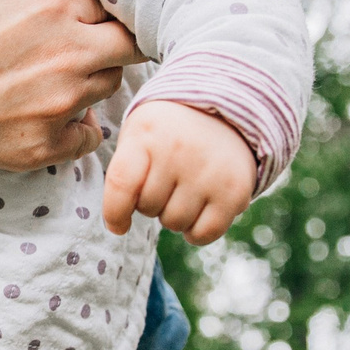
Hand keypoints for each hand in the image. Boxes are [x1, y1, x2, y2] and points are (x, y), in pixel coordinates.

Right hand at [0, 0, 144, 247]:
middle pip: (125, 41)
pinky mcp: (39, 149)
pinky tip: (42, 108)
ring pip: (108, 85)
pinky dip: (75, 124)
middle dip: (106, 34)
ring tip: (51, 68)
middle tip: (70, 34)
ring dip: (90, 75)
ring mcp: (57, 106)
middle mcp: (67, 53)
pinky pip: (88, 136)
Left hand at [102, 100, 255, 244]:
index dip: (114, 212)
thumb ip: (123, 173)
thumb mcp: (139, 134)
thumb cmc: (169, 135)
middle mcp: (178, 150)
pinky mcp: (234, 191)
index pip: (121, 183)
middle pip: (148, 208)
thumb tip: (117, 226)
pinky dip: (197, 232)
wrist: (226, 116)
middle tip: (167, 182)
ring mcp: (208, 171)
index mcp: (147, 132)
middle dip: (151, 203)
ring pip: (175, 223)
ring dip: (175, 217)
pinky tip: (199, 211)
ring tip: (185, 190)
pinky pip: (204, 234)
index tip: (118, 225)